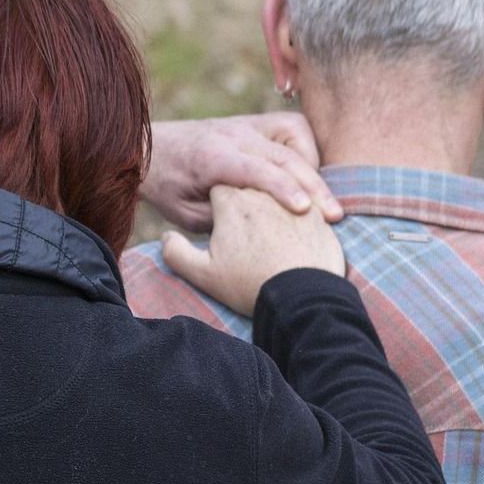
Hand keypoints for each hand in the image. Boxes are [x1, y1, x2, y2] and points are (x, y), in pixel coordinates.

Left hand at [142, 114, 343, 232]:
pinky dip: (308, 149)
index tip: (305, 210)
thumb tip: (261, 225)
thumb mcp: (184, 214)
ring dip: (315, 165)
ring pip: (295, 133)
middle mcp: (233, 135)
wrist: (152, 146)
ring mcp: (247, 125)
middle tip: (335, 216)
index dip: (282, 188)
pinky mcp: (256, 123)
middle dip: (313, 185)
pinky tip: (309, 177)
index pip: (254, 169)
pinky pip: (293, 127)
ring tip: (325, 202)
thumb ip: (222, 217)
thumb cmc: (167, 186)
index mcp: (211, 157)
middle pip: (283, 155)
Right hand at [161, 186, 344, 314]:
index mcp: (231, 201)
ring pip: (279, 194)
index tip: (220, 221)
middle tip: (244, 232)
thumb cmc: (249, 285)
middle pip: (249, 185)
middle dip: (245, 202)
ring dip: (274, 208)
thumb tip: (166, 238)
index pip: (219, 187)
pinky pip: (306, 207)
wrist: (300, 299)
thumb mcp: (203, 275)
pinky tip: (294, 239)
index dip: (217, 203)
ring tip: (271, 238)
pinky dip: (299, 218)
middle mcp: (262, 192)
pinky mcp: (318, 214)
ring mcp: (292, 200)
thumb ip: (176, 253)